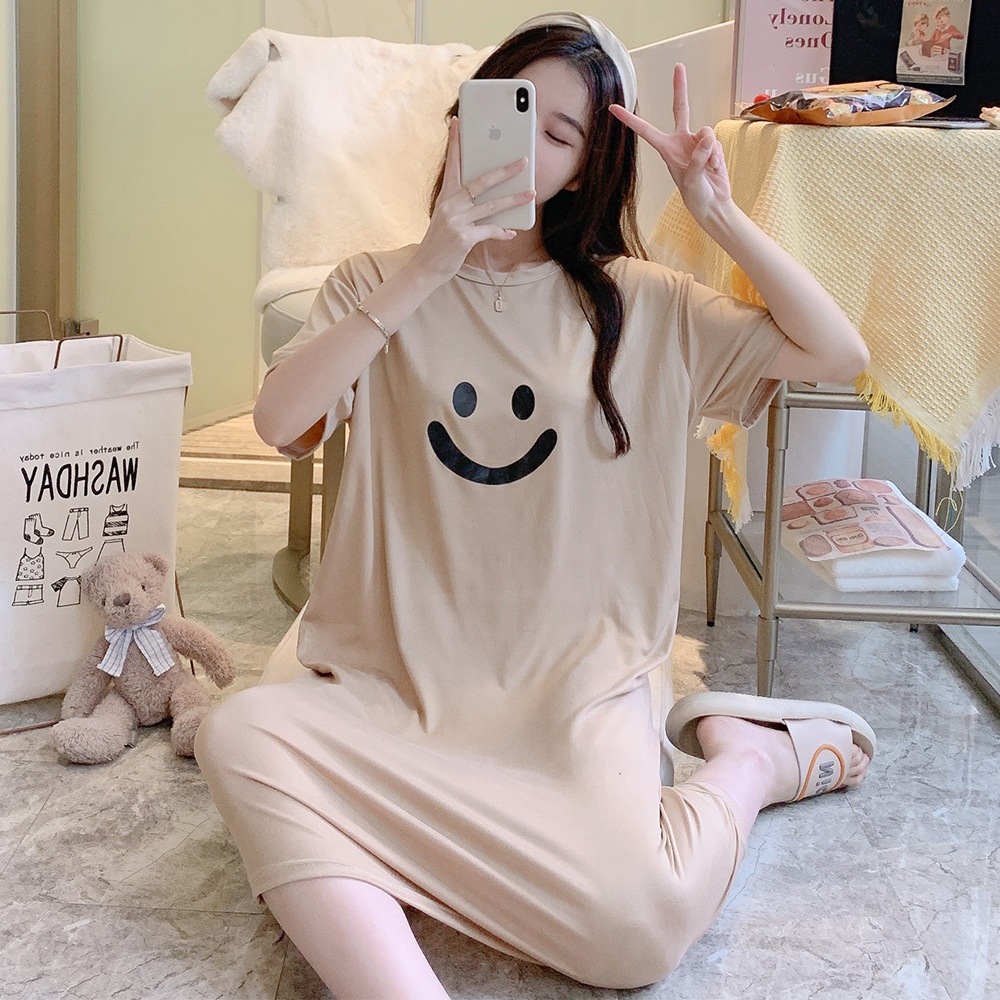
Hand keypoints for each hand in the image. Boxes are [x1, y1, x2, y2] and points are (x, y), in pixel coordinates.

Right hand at [412, 118, 534, 284]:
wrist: (426, 267)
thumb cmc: (440, 241)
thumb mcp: (447, 217)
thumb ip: (463, 204)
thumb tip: (488, 194)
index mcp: (446, 196)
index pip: (451, 164)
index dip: (455, 142)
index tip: (457, 122)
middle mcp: (450, 205)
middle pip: (481, 182)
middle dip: (505, 171)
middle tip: (523, 161)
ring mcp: (457, 221)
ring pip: (492, 206)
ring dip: (514, 199)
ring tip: (532, 193)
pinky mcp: (464, 238)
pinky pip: (490, 231)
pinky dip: (502, 232)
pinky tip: (512, 232)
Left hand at [609, 63, 731, 225]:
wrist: (714, 204)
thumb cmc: (697, 196)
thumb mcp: (693, 180)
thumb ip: (698, 157)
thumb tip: (707, 135)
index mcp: (666, 150)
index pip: (645, 130)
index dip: (629, 119)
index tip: (613, 107)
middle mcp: (680, 141)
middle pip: (680, 108)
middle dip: (680, 87)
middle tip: (679, 66)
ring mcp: (697, 142)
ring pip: (707, 133)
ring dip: (711, 153)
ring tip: (708, 170)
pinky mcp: (711, 145)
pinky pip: (717, 143)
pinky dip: (718, 156)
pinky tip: (715, 169)